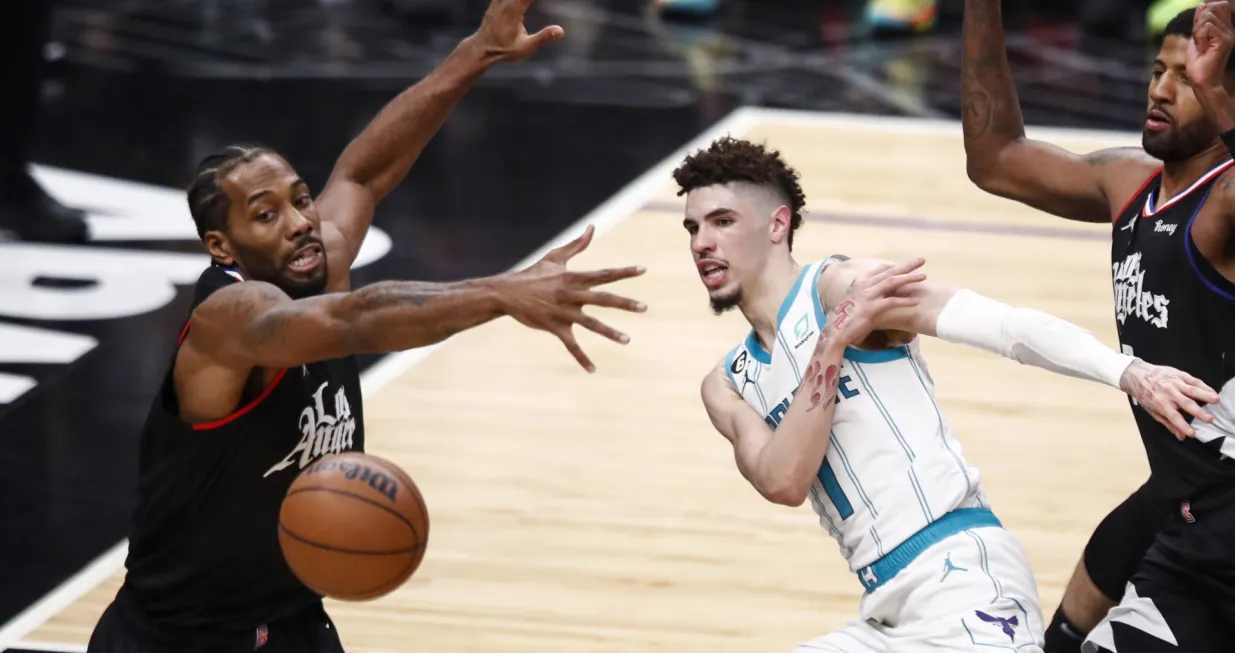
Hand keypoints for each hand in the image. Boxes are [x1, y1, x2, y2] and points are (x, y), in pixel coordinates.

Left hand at [472, 0, 563, 62]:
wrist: (482, 49)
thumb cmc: (504, 50)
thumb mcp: (526, 48)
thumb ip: (543, 38)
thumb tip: (561, 30)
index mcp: (513, 11)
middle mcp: (505, 2)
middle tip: (532, 5)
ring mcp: (499, 1)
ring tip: (529, 1)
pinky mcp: (496, 2)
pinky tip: (521, 1)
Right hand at [498, 225, 646, 371]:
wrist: (507, 293)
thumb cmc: (533, 274)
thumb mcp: (555, 257)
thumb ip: (577, 245)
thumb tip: (593, 227)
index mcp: (574, 278)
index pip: (604, 274)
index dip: (624, 271)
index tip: (643, 269)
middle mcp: (571, 295)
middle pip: (603, 298)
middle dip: (624, 303)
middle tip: (644, 307)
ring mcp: (563, 313)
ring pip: (591, 324)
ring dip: (610, 332)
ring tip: (627, 340)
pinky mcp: (555, 328)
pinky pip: (571, 345)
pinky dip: (581, 358)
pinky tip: (593, 370)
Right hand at [826, 258, 926, 345]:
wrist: (835, 332)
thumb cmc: (844, 320)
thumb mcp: (853, 303)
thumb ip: (863, 297)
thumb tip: (870, 298)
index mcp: (861, 284)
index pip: (880, 270)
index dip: (894, 265)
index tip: (906, 263)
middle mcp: (865, 287)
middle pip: (890, 272)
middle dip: (907, 266)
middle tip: (921, 260)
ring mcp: (868, 296)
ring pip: (892, 283)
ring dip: (909, 278)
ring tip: (923, 276)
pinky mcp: (871, 309)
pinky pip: (891, 302)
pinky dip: (904, 301)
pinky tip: (915, 301)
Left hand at [1119, 361, 1219, 439]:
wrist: (1137, 375)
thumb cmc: (1145, 394)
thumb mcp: (1152, 411)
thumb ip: (1169, 424)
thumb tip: (1181, 436)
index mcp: (1161, 404)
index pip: (1173, 417)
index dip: (1182, 426)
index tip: (1191, 433)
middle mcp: (1168, 393)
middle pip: (1186, 403)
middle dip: (1198, 412)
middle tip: (1209, 419)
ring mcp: (1174, 383)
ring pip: (1192, 390)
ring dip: (1205, 395)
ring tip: (1216, 400)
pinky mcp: (1179, 374)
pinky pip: (1193, 380)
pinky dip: (1204, 386)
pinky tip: (1212, 392)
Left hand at [1187, 2, 1234, 89]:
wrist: (1201, 79)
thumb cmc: (1198, 61)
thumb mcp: (1196, 36)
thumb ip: (1199, 21)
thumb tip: (1203, 4)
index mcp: (1224, 27)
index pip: (1217, 5)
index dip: (1203, 13)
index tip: (1200, 32)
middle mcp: (1229, 29)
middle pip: (1210, 9)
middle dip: (1198, 23)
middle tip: (1200, 41)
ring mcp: (1229, 34)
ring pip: (1207, 18)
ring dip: (1198, 32)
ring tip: (1202, 46)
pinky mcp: (1225, 40)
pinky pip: (1206, 27)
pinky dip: (1199, 37)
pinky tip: (1203, 48)